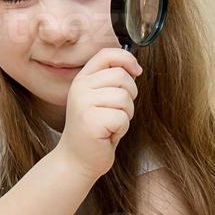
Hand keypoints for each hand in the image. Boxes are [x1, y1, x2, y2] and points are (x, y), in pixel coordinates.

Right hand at [56, 47, 141, 179]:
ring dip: (126, 114)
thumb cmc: (96, 130)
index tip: (136, 71)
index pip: (106, 54)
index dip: (127, 59)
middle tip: (118, 112)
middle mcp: (80, 88)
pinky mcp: (90, 121)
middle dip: (130, 95)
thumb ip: (113, 81)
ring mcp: (83, 104)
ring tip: (111, 124)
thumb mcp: (102, 99)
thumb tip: (134, 68)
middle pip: (121, 76)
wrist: (78, 159)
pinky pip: (122, 118)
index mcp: (82, 79)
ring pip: (124, 97)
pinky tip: (108, 135)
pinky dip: (121, 129)